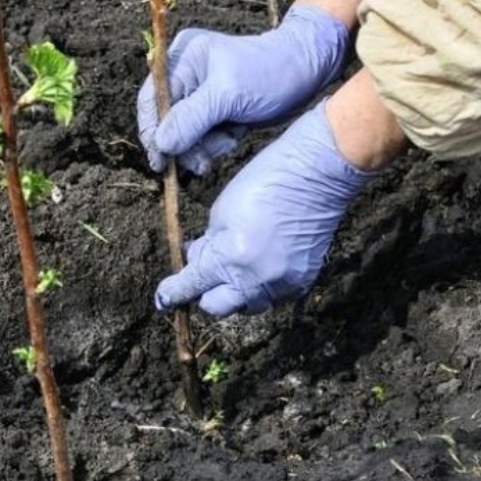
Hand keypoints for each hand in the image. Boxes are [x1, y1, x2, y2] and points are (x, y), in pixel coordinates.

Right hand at [137, 4, 348, 174]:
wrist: (306, 70)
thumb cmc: (270, 72)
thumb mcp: (228, 94)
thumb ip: (191, 118)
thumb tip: (160, 142)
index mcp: (183, 57)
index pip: (153, 99)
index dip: (153, 131)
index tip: (160, 161)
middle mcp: (187, 72)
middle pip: (167, 119)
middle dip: (184, 143)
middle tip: (200, 163)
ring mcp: (201, 92)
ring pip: (185, 132)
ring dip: (202, 146)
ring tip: (226, 143)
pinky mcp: (216, 108)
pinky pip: (203, 135)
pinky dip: (215, 143)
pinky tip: (232, 138)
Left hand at [155, 100, 378, 316]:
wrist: (316, 174)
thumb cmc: (266, 181)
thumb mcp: (222, 210)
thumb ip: (206, 244)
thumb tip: (196, 264)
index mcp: (231, 259)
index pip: (192, 286)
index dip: (173, 294)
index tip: (163, 300)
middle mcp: (257, 280)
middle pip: (218, 306)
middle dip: (205, 292)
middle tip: (203, 270)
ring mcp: (283, 284)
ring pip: (246, 304)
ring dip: (234, 290)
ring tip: (235, 260)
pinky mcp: (302, 282)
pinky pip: (272, 296)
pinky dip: (260, 284)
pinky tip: (260, 260)